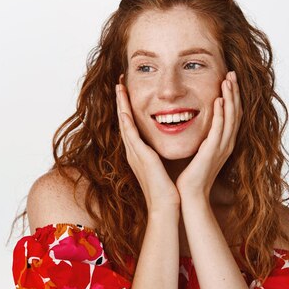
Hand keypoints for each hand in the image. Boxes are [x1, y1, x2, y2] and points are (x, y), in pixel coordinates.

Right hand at [116, 74, 180, 212]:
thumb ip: (161, 154)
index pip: (131, 124)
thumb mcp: (163, 166)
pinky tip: (124, 109)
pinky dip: (127, 120)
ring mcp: (134, 153)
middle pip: (124, 119)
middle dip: (121, 100)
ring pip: (124, 122)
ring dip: (121, 104)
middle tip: (119, 82)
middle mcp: (133, 150)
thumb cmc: (167, 189)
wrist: (165, 206)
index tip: (128, 91)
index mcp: (139, 152)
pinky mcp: (139, 156)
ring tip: (119, 87)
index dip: (128, 107)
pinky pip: (130, 134)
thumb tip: (168, 144)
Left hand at [175, 71, 241, 199]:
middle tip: (231, 72)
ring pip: (230, 117)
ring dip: (230, 97)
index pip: (232, 114)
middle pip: (235, 112)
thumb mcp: (197, 151)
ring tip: (228, 80)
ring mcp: (221, 148)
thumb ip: (200, 137)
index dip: (232, 96)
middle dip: (234, 91)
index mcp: (223, 142)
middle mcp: (226, 143)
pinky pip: (219, 129)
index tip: (228, 79)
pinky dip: (220, 114)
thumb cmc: (190, 175)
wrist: (189, 195)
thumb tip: (192, 123)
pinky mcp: (212, 152)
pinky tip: (219, 100)